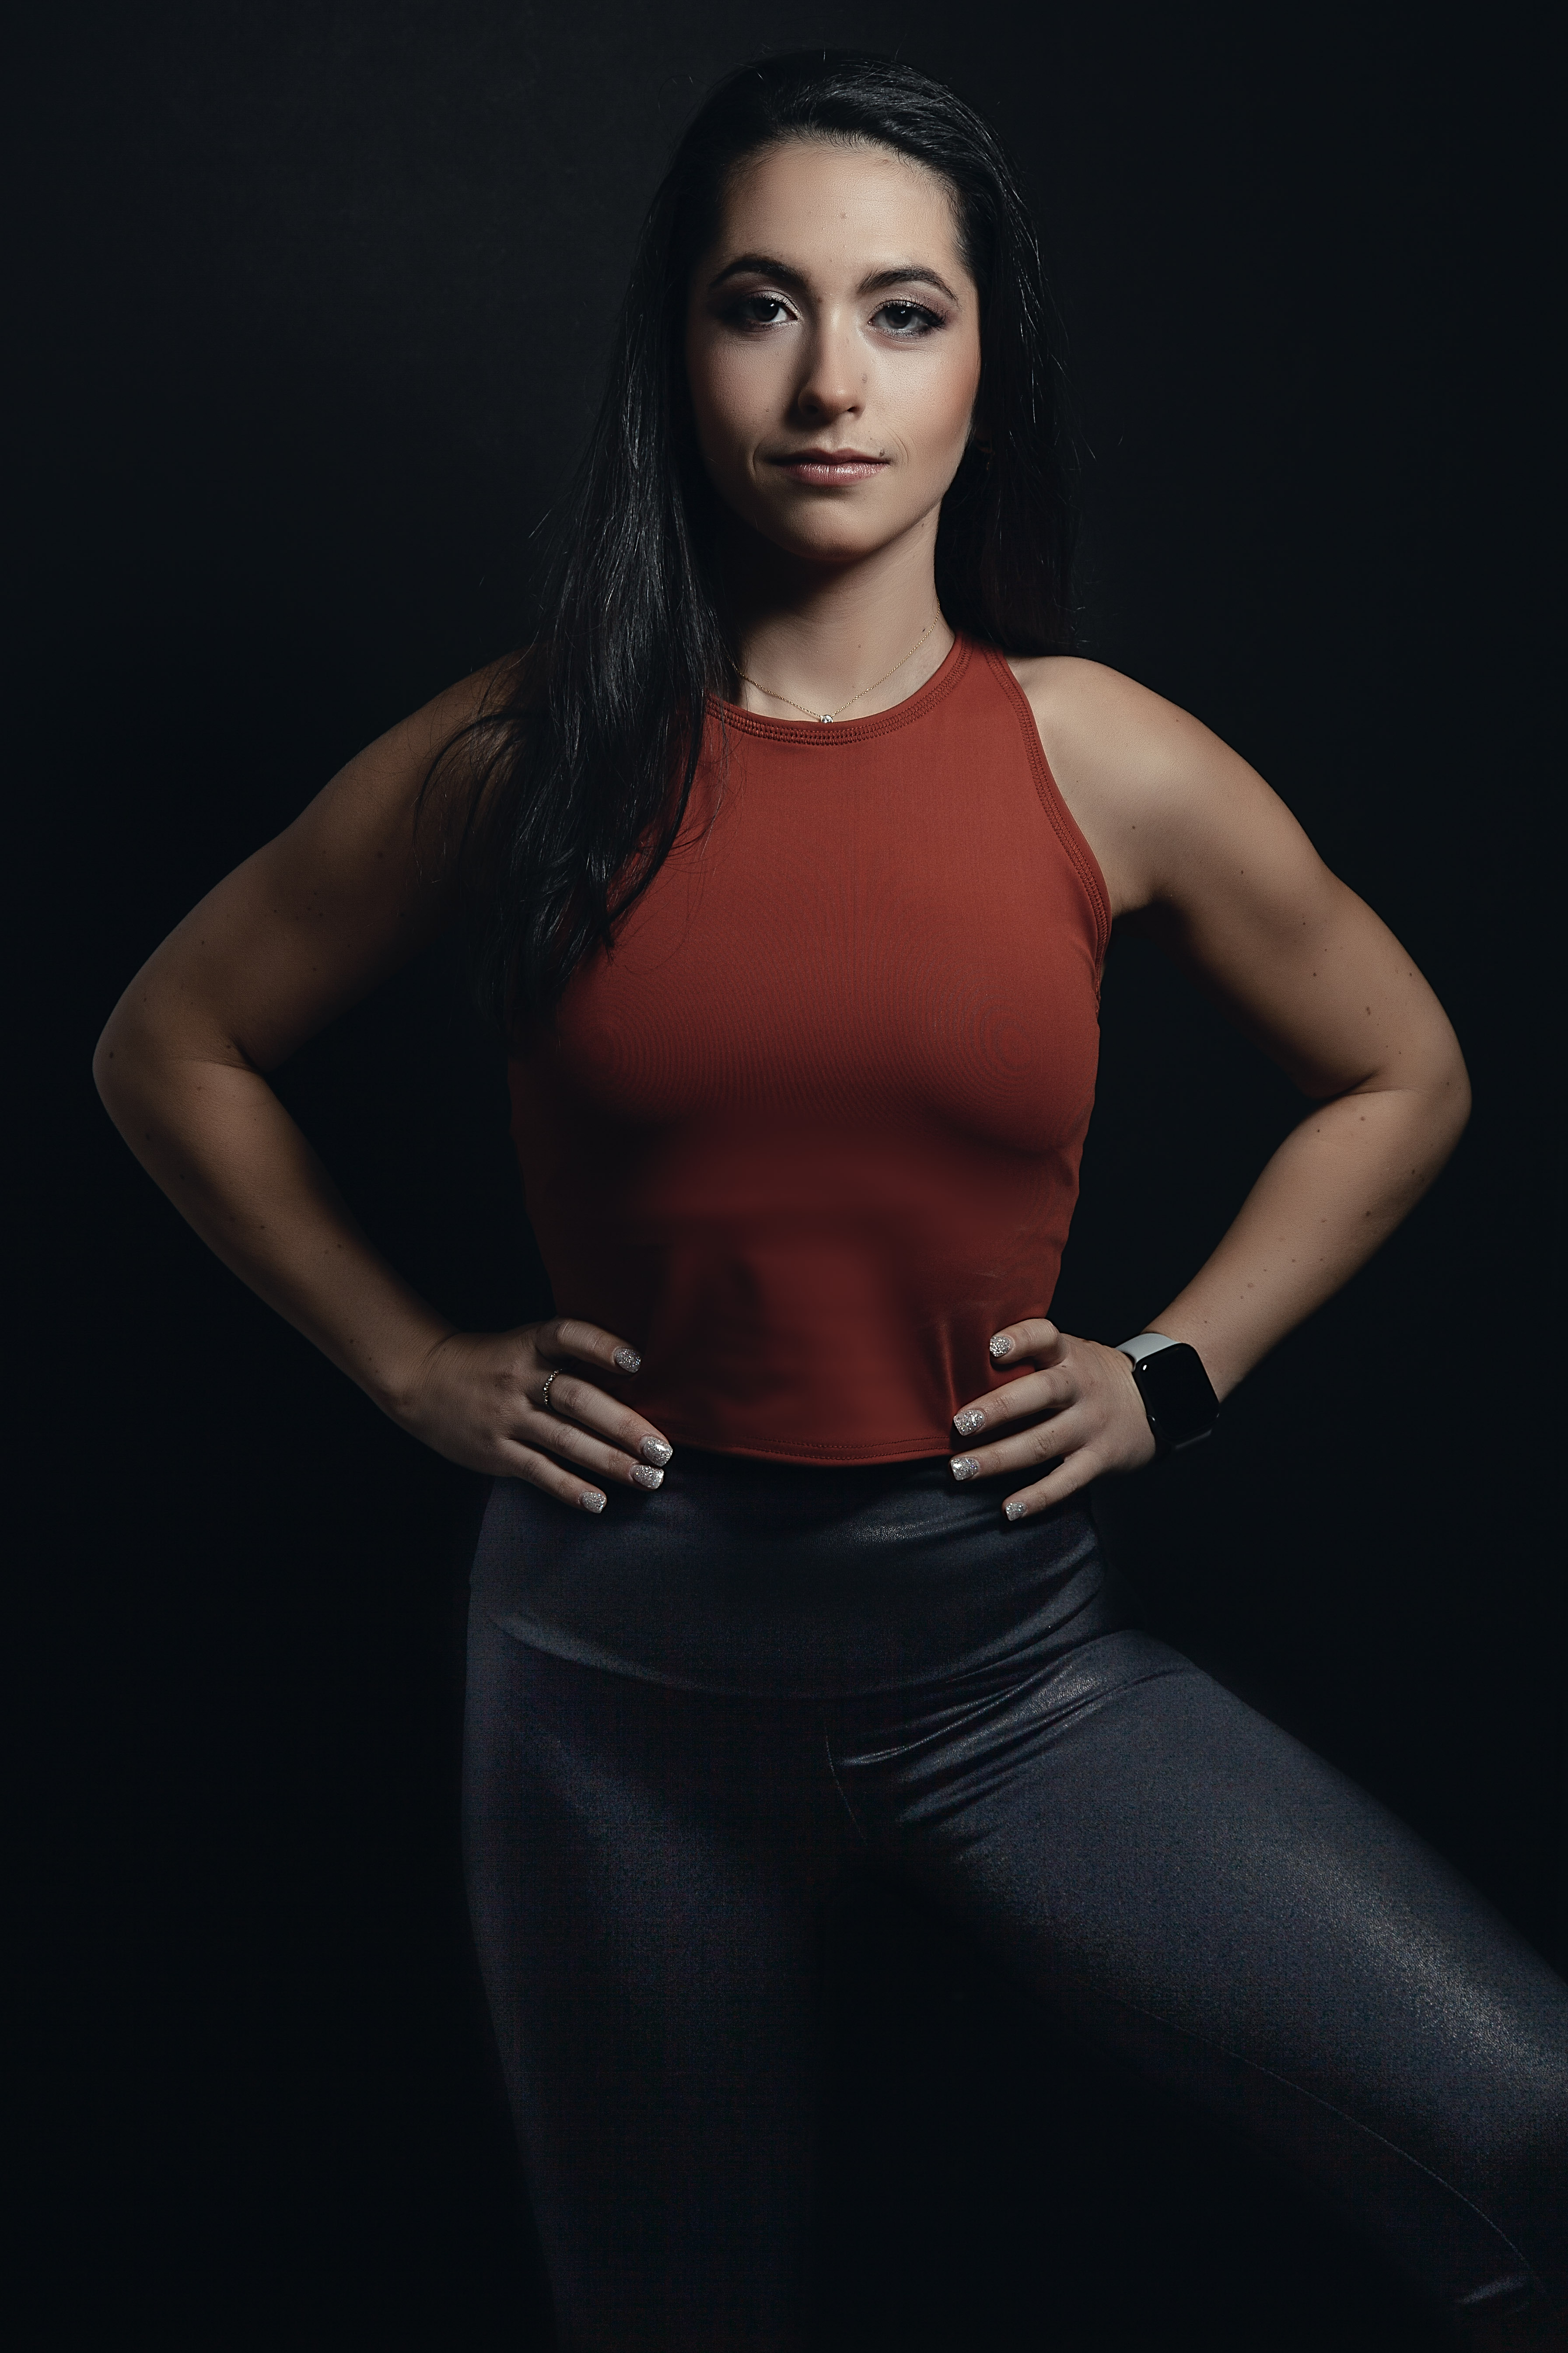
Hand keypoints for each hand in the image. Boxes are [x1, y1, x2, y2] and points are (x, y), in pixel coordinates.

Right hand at [393, 1316, 672, 1511]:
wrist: (423, 1382)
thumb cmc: (493, 1363)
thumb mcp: (524, 1346)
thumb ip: (568, 1361)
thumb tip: (633, 1385)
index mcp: (530, 1344)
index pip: (568, 1336)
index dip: (601, 1346)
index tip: (636, 1362)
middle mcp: (519, 1379)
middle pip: (578, 1400)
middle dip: (624, 1426)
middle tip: (662, 1449)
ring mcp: (506, 1417)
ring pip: (565, 1441)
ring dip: (611, 1462)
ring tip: (649, 1478)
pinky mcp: (495, 1451)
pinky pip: (538, 1472)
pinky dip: (570, 1488)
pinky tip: (599, 1500)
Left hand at [948, 1318, 1156, 1518]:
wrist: (1155, 1400)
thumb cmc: (1089, 1376)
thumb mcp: (1067, 1353)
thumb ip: (1028, 1356)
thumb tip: (959, 1362)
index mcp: (1067, 1355)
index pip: (1046, 1337)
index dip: (1021, 1339)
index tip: (993, 1347)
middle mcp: (1080, 1387)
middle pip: (1042, 1393)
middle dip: (998, 1409)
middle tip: (959, 1424)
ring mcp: (1090, 1425)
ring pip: (1043, 1442)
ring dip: (999, 1458)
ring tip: (961, 1470)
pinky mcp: (1099, 1459)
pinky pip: (1066, 1481)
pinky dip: (1037, 1497)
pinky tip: (1009, 1509)